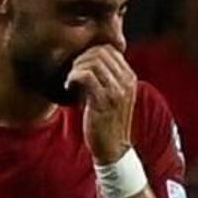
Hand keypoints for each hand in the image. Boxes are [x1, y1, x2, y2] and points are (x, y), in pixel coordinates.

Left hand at [66, 42, 140, 169]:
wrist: (112, 148)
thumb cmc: (104, 120)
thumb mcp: (108, 95)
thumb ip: (104, 77)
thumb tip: (86, 58)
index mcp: (129, 77)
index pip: (109, 49)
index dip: (89, 53)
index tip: (78, 67)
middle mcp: (127, 81)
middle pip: (100, 51)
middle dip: (80, 58)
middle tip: (71, 74)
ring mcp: (117, 91)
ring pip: (92, 62)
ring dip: (75, 68)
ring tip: (70, 81)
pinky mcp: (104, 101)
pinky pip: (85, 77)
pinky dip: (71, 78)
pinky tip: (68, 88)